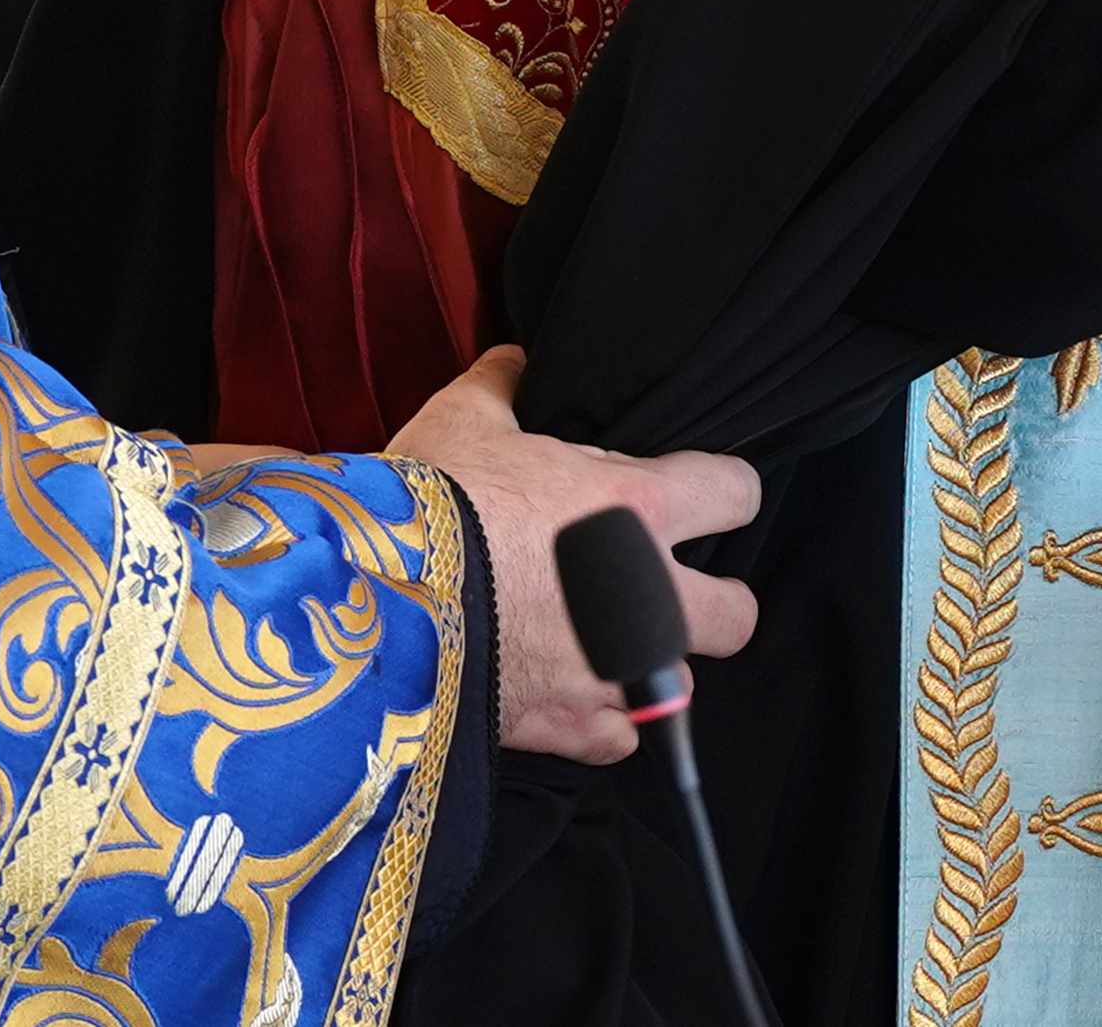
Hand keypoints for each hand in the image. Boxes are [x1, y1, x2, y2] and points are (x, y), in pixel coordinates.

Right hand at [389, 347, 761, 764]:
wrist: (365, 608)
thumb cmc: (423, 506)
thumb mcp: (462, 423)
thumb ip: (503, 388)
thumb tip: (514, 362)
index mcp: (637, 509)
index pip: (737, 493)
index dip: (725, 492)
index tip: (704, 497)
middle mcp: (644, 597)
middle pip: (736, 613)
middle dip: (713, 603)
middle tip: (668, 588)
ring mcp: (609, 670)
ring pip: (679, 684)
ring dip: (650, 666)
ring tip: (610, 646)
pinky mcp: (562, 726)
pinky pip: (613, 740)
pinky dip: (598, 725)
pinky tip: (574, 701)